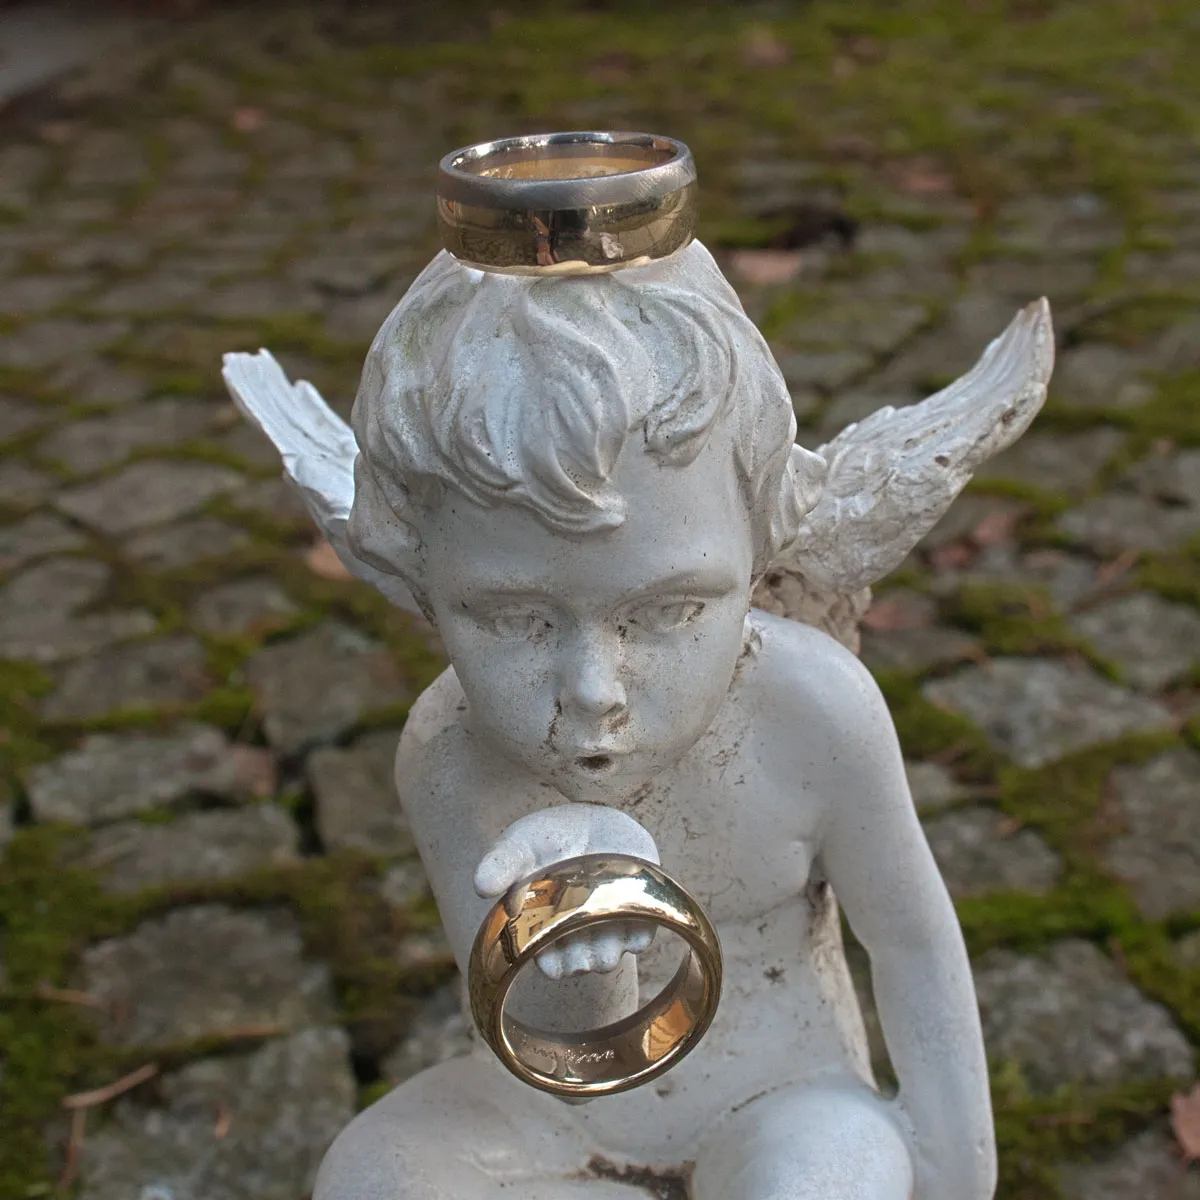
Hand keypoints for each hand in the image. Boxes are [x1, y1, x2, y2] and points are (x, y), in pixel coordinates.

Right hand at [473, 804, 658, 980]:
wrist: (592, 817)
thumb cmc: (547, 838)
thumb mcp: (519, 845)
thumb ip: (502, 865)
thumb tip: (481, 885)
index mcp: (545, 928)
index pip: (549, 963)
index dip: (552, 963)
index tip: (551, 955)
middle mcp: (579, 934)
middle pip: (583, 965)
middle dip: (582, 959)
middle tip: (580, 939)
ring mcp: (610, 925)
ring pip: (611, 956)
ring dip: (608, 947)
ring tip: (603, 915)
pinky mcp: (640, 913)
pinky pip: (643, 937)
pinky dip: (637, 931)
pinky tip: (627, 904)